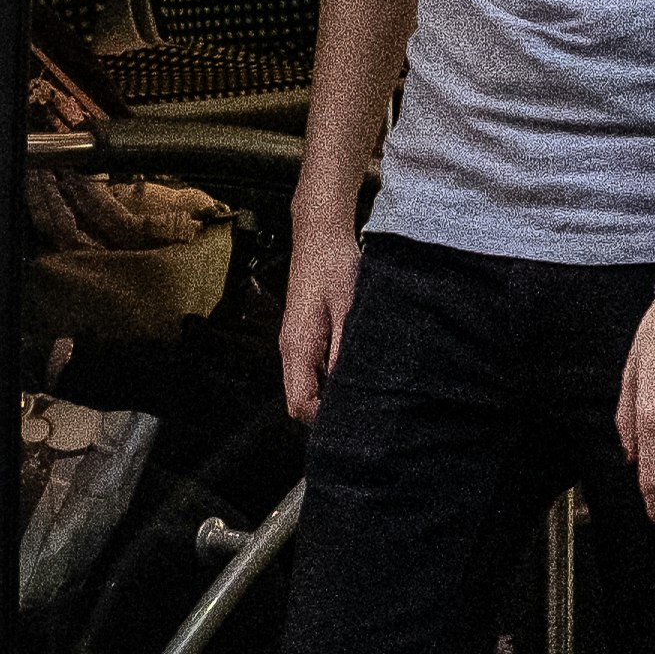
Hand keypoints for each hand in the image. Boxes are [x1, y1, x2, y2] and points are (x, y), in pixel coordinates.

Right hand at [280, 224, 362, 423]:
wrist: (320, 235)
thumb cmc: (334, 265)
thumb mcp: (349, 310)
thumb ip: (345, 352)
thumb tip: (351, 389)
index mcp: (298, 346)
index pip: (299, 404)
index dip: (323, 418)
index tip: (355, 413)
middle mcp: (290, 349)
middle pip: (300, 400)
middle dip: (327, 410)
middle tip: (365, 403)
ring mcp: (294, 342)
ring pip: (305, 386)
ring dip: (329, 392)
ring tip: (363, 384)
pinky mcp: (303, 335)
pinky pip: (311, 369)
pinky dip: (329, 376)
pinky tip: (352, 365)